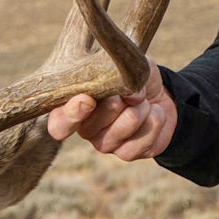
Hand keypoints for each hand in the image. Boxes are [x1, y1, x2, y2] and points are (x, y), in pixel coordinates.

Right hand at [45, 59, 176, 160]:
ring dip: (142, 107)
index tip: (88, 99)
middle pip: (94, 123)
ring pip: (124, 126)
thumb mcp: (125, 64)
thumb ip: (121, 72)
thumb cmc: (131, 77)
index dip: (71, 114)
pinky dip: (156, 119)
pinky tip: (154, 113)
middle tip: (127, 93)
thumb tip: (129, 94)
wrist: (159, 95)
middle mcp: (85, 129)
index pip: (59, 123)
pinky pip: (144, 138)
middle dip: (117, 102)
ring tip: (143, 101)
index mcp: (73, 106)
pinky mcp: (127, 153)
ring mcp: (105, 144)